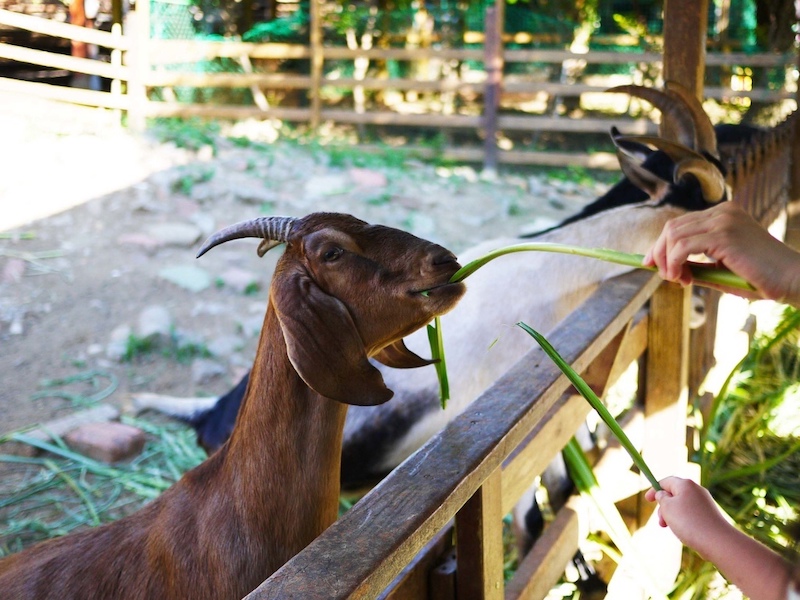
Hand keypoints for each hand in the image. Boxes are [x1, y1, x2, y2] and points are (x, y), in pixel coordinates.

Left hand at [643, 202, 799, 305]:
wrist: (791, 278)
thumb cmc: (759, 278)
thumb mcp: (721, 268)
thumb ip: (696, 265)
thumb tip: (666, 269)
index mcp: (724, 214)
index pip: (681, 224)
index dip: (661, 244)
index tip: (651, 263)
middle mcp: (723, 212)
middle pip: (672, 227)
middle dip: (659, 252)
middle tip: (663, 275)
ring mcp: (723, 220)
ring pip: (673, 235)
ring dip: (666, 261)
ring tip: (678, 280)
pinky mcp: (724, 234)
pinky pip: (682, 247)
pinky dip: (674, 263)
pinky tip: (682, 278)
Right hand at [645, 476, 728, 556]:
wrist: (717, 541)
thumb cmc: (689, 522)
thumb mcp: (667, 507)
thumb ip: (662, 498)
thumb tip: (664, 495)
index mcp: (685, 484)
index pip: (666, 481)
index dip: (654, 489)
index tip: (647, 500)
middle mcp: (697, 490)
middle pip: (674, 494)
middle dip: (664, 507)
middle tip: (661, 522)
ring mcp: (705, 503)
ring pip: (682, 506)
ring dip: (672, 516)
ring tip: (671, 529)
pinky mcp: (710, 516)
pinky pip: (691, 515)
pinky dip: (683, 521)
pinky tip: (684, 533)